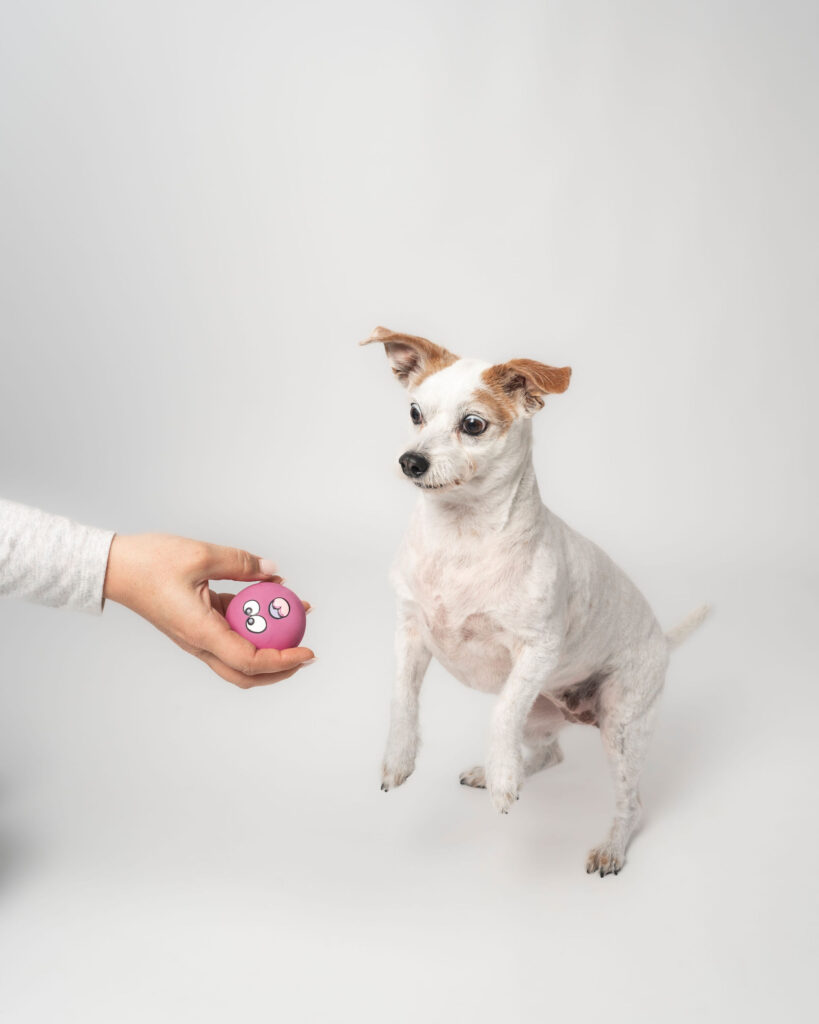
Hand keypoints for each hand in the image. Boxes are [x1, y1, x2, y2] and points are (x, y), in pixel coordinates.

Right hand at [103, 534, 314, 687]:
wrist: (114, 567)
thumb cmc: (150, 562)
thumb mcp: (202, 555)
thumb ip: (241, 564)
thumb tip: (275, 571)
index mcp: (201, 632)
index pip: (250, 660)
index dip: (283, 660)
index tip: (308, 650)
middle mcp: (199, 642)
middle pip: (246, 673)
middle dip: (281, 668)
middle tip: (306, 651)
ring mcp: (197, 637)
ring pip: (239, 656)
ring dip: (269, 645)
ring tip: (296, 616)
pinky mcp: (196, 625)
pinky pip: (229, 633)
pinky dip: (252, 624)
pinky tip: (268, 599)